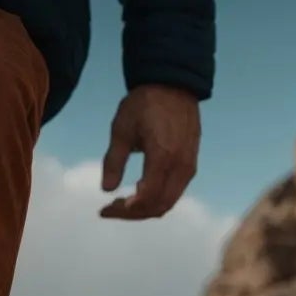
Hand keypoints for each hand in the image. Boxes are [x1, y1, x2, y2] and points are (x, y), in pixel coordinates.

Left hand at [101, 86, 201, 219]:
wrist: (174, 81)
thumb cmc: (145, 102)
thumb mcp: (121, 130)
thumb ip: (114, 161)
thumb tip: (107, 190)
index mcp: (162, 157)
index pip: (145, 199)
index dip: (124, 211)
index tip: (104, 210)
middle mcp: (180, 165)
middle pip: (158, 206)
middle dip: (133, 214)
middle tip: (111, 208)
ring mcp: (189, 164)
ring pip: (168, 202)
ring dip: (145, 209)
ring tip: (123, 203)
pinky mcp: (191, 161)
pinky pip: (175, 191)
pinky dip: (156, 198)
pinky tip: (140, 192)